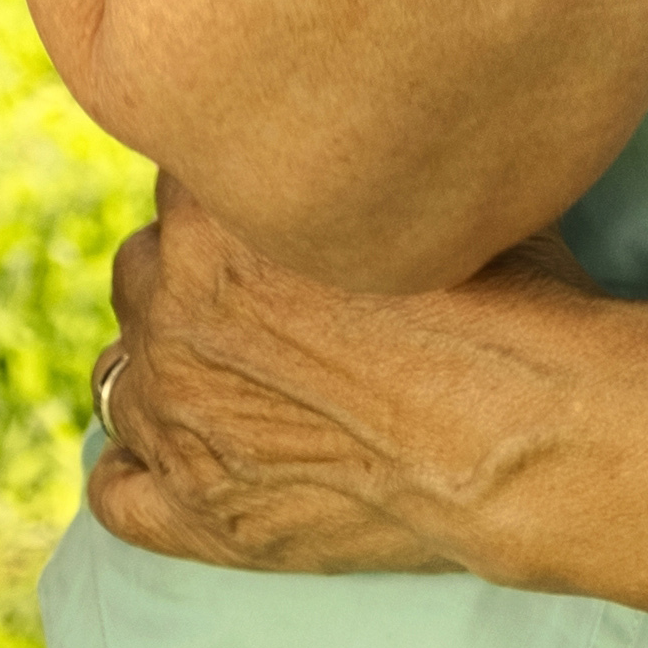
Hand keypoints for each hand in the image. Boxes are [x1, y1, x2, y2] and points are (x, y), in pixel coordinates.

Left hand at [86, 193, 622, 582]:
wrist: (532, 433)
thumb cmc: (510, 300)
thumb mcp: (435, 188)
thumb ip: (364, 165)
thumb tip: (378, 134)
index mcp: (219, 217)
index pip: (187, 174)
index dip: (242, 194)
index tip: (287, 212)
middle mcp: (174, 310)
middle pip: (142, 267)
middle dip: (195, 275)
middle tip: (277, 295)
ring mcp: (174, 419)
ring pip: (120, 372)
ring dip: (170, 367)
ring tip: (245, 379)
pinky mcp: (195, 513)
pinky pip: (116, 493)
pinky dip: (140, 475)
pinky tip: (188, 462)